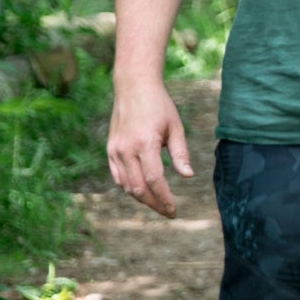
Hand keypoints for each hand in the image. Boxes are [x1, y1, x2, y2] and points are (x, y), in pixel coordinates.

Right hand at [107, 74, 191, 217]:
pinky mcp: (110, 149)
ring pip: (126, 185)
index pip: (154, 180)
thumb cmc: (159, 106)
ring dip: (142, 198)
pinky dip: (129, 187)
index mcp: (145, 143)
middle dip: (154, 204)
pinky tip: (143, 191)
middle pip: (138, 188)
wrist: (133, 87)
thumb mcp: (176, 127)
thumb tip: (188, 176)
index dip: (164, 198)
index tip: (174, 209)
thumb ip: (181, 154)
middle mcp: (126, 149)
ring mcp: (115, 150)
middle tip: (169, 212)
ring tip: (158, 203)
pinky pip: (118, 176)